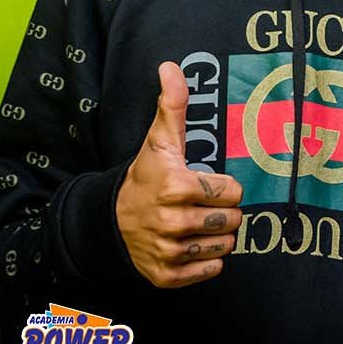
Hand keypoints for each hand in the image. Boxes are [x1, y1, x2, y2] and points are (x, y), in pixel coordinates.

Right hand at [116, 62, 243, 287]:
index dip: (223, 187)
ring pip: (225, 246)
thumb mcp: (159, 139)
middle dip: (223, 212)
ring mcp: (168, 253)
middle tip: (203, 205)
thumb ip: (172, 103)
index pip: (233, 192)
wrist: (109, 220)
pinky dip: (206, 262)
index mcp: (176, 188)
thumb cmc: (145, 176)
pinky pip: (211, 271)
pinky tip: (191, 244)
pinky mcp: (166, 277)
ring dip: (216, 236)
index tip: (206, 184)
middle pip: (232, 220)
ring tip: (197, 223)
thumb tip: (170, 66)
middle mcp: (172, 223)